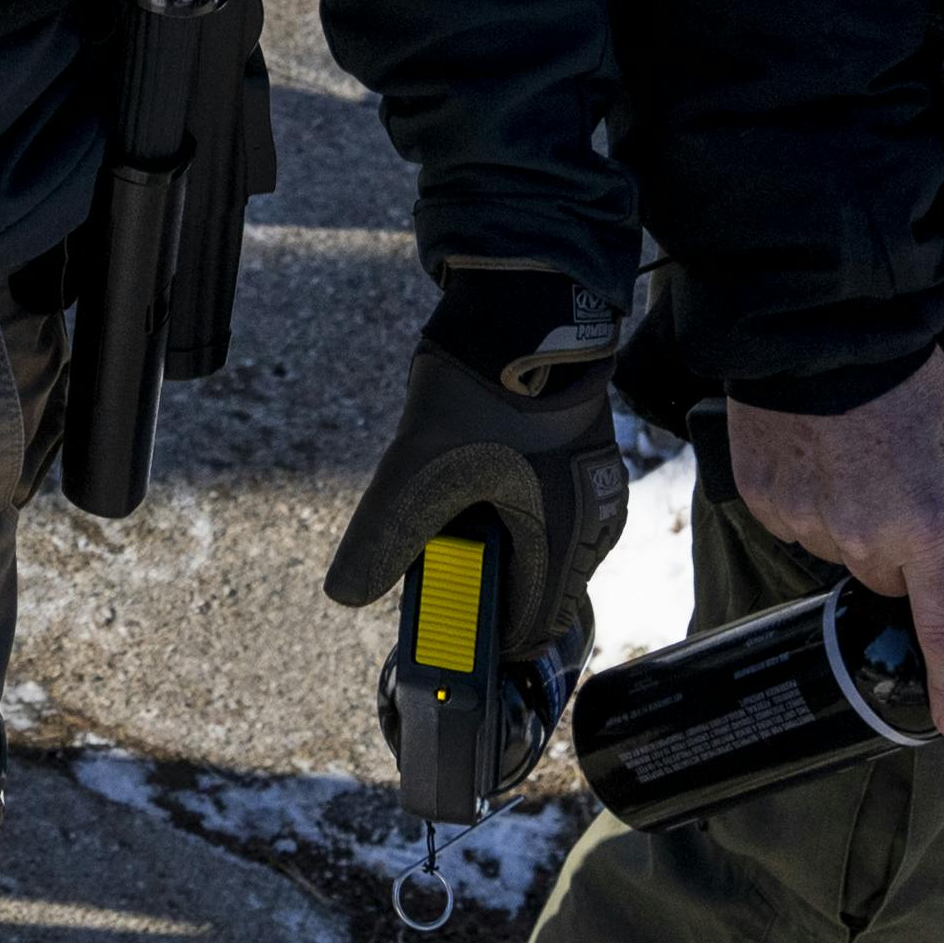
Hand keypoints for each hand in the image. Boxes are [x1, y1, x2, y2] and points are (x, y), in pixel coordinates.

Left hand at [323, 306, 630, 647]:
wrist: (525, 305)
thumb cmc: (482, 387)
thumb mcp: (416, 467)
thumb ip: (382, 537)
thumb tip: (345, 593)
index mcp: (564, 542)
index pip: (528, 632)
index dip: (480, 637)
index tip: (441, 623)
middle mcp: (595, 526)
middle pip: (535, 594)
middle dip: (485, 586)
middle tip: (437, 553)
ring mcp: (598, 490)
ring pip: (546, 552)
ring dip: (500, 547)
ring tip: (454, 510)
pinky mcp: (591, 460)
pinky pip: (554, 513)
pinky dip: (517, 513)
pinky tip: (479, 481)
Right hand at [725, 352, 943, 737]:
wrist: (818, 330)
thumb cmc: (905, 380)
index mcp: (929, 527)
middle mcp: (866, 538)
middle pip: (886, 580)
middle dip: (897, 549)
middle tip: (897, 487)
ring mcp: (808, 522)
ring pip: (838, 553)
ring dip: (849, 522)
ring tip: (850, 457)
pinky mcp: (766, 501)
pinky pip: (794, 524)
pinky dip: (806, 500)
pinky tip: (813, 453)